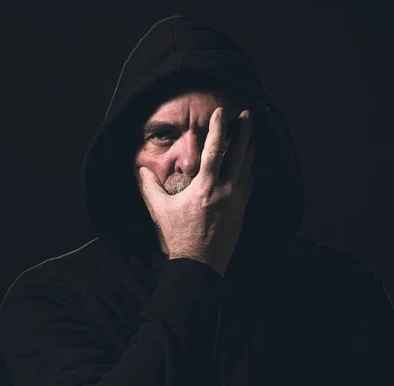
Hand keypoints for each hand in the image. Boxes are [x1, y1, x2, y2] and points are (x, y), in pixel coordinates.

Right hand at [137, 107, 255, 275]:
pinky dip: (252, 169)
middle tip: (249, 115)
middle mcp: (225, 190)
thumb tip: (140, 170)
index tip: (222, 112)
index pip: (214, 150)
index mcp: (205, 187)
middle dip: (245, 131)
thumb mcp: (159, 211)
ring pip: (249, 167)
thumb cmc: (179, 237)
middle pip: (239, 153)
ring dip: (251, 148)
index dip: (219, 128)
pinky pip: (251, 184)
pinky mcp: (242, 211)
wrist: (199, 265)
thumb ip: (149, 188)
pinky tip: (252, 163)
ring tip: (253, 134)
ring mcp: (237, 200)